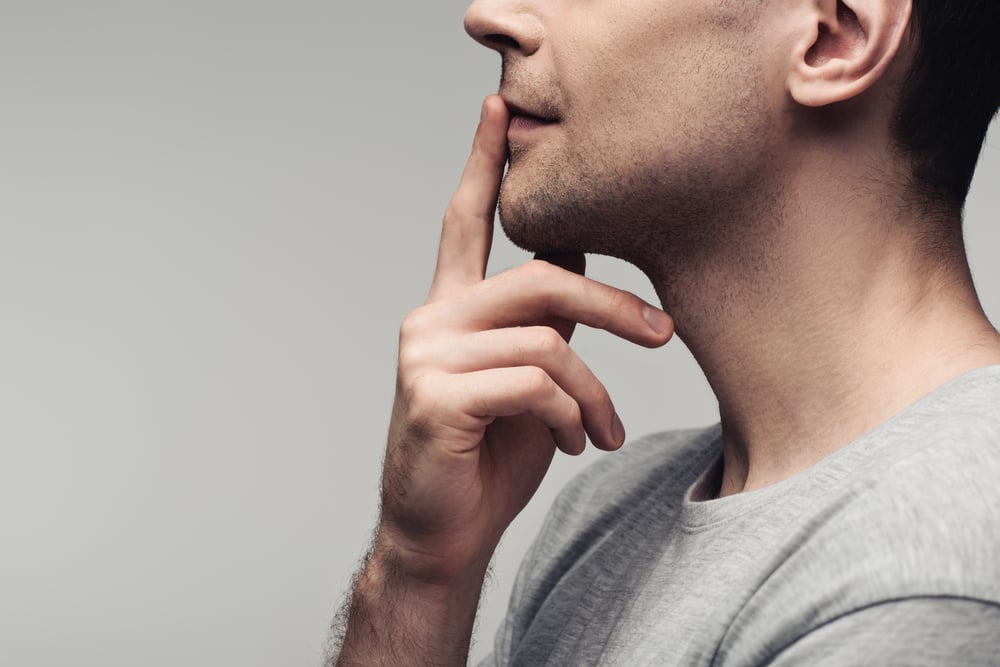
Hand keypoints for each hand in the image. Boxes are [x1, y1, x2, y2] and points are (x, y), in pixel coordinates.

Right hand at [376, 95, 673, 584]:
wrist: (442, 533)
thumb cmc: (486, 456)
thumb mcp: (527, 379)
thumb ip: (543, 325)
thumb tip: (580, 272)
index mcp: (450, 309)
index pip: (464, 221)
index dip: (484, 164)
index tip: (498, 109)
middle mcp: (430, 319)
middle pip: (540, 280)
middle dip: (614, 306)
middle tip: (663, 332)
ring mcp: (426, 356)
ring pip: (546, 341)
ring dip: (593, 394)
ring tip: (601, 432)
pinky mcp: (434, 396)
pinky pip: (533, 385)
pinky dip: (569, 417)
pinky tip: (569, 445)